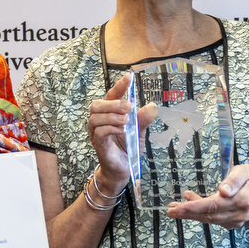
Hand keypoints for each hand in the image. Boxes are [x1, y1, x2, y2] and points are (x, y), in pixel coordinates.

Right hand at [86, 73, 155, 195]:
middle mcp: (100, 121)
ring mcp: (97, 133)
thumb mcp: (139, 131)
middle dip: (113, 103)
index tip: (129, 77)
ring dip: (112, 116)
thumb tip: (153, 105)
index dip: (119, 86)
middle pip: (97, 104)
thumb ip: (144, 119)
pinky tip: (121, 130)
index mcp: (110, 114)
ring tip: (126, 121)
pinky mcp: (98, 145)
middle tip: (129, 107)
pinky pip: (99, 132)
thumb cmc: (128, 148)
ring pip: (95, 117)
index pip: (111, 95)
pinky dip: (111, 128)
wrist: (123, 169)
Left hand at [165, 163, 248, 228]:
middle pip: (208, 215)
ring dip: (189, 214)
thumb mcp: (245, 171)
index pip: (215, 205)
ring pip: (208, 219)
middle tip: (170, 209)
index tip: (181, 207)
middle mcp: (238, 214)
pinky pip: (211, 219)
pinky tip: (186, 207)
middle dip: (187, 213)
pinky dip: (197, 214)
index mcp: (242, 200)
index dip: (196, 206)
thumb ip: (234, 180)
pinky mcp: (230, 224)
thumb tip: (223, 191)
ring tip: (173, 208)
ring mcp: (235, 221)